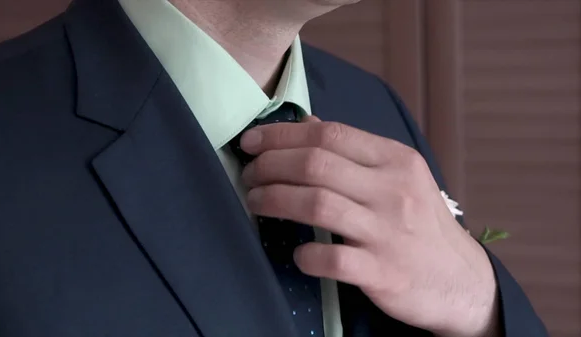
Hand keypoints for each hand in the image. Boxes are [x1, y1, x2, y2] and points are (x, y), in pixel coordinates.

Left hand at [239, 117, 501, 336]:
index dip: (281, 135)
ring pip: (317, 205)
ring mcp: (388, 233)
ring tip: (255, 201)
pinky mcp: (383, 272)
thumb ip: (354, 151)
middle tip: (249, 175)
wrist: (459, 279)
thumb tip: (307, 124)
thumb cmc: (420, 223)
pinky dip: (305, 254)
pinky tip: (297, 252)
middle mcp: (393, 191)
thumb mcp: (399, 176)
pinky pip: (332, 260)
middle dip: (270, 166)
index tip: (251, 141)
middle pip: (316, 165)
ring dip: (274, 200)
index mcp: (396, 160)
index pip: (330, 134)